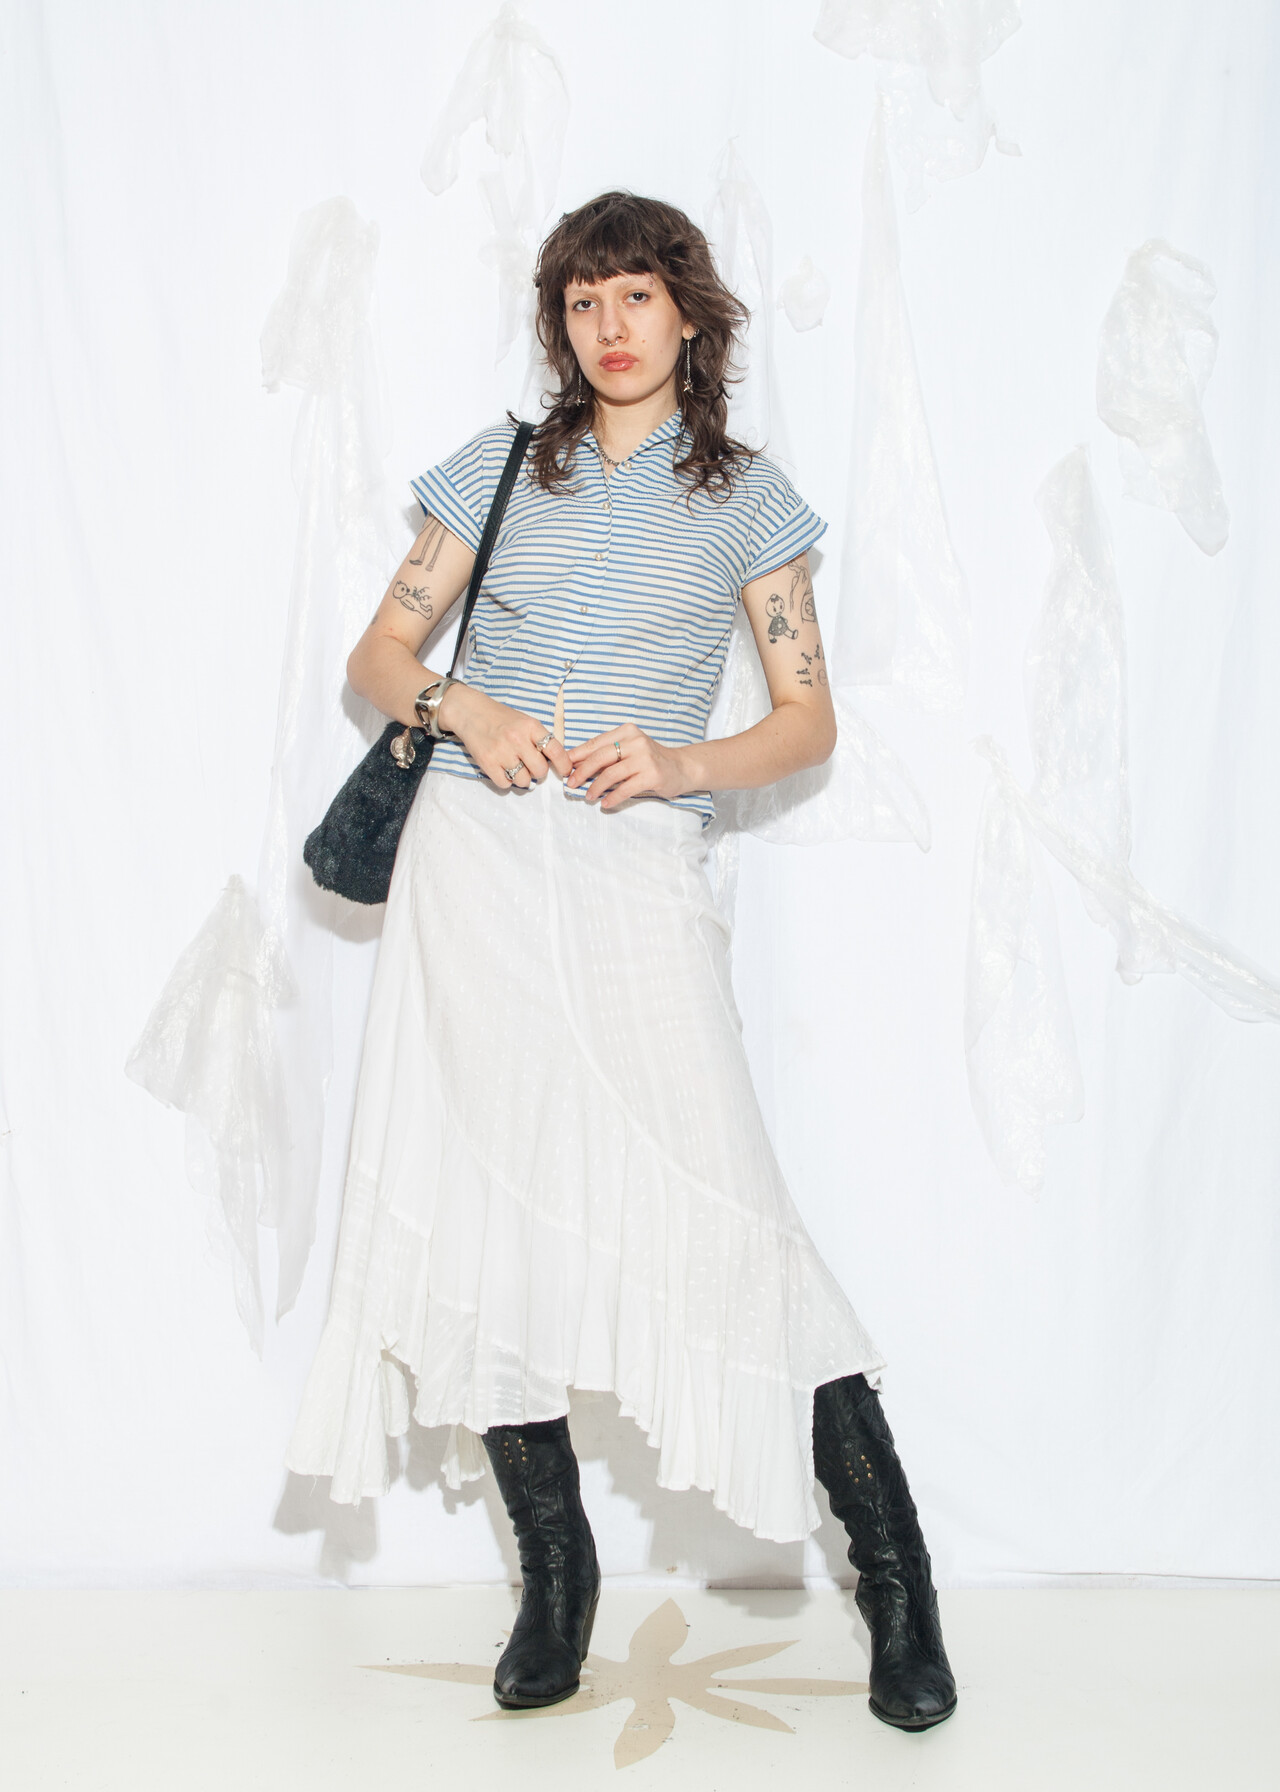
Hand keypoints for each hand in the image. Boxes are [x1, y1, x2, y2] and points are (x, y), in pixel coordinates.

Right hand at [439, 683, 571, 790]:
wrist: (471, 713)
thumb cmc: (501, 718)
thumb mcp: (525, 721)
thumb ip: (539, 739)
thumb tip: (556, 763)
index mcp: (531, 727)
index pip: (555, 750)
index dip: (564, 764)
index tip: (565, 771)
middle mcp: (517, 739)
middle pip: (540, 771)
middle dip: (538, 772)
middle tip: (530, 765)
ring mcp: (501, 752)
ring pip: (523, 781)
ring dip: (522, 778)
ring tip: (514, 766)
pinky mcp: (487, 763)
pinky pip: (505, 784)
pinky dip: (506, 781)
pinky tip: (503, 769)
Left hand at [566, 723, 688, 811]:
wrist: (682, 767)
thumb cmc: (650, 759)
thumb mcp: (630, 749)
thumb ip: (608, 753)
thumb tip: (577, 763)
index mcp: (627, 732)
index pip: (596, 743)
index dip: (577, 755)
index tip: (564, 767)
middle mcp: (635, 742)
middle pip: (600, 757)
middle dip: (582, 772)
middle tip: (571, 784)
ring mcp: (645, 758)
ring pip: (611, 774)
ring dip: (596, 787)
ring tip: (588, 796)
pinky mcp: (652, 775)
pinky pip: (626, 788)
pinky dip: (613, 797)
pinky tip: (605, 804)